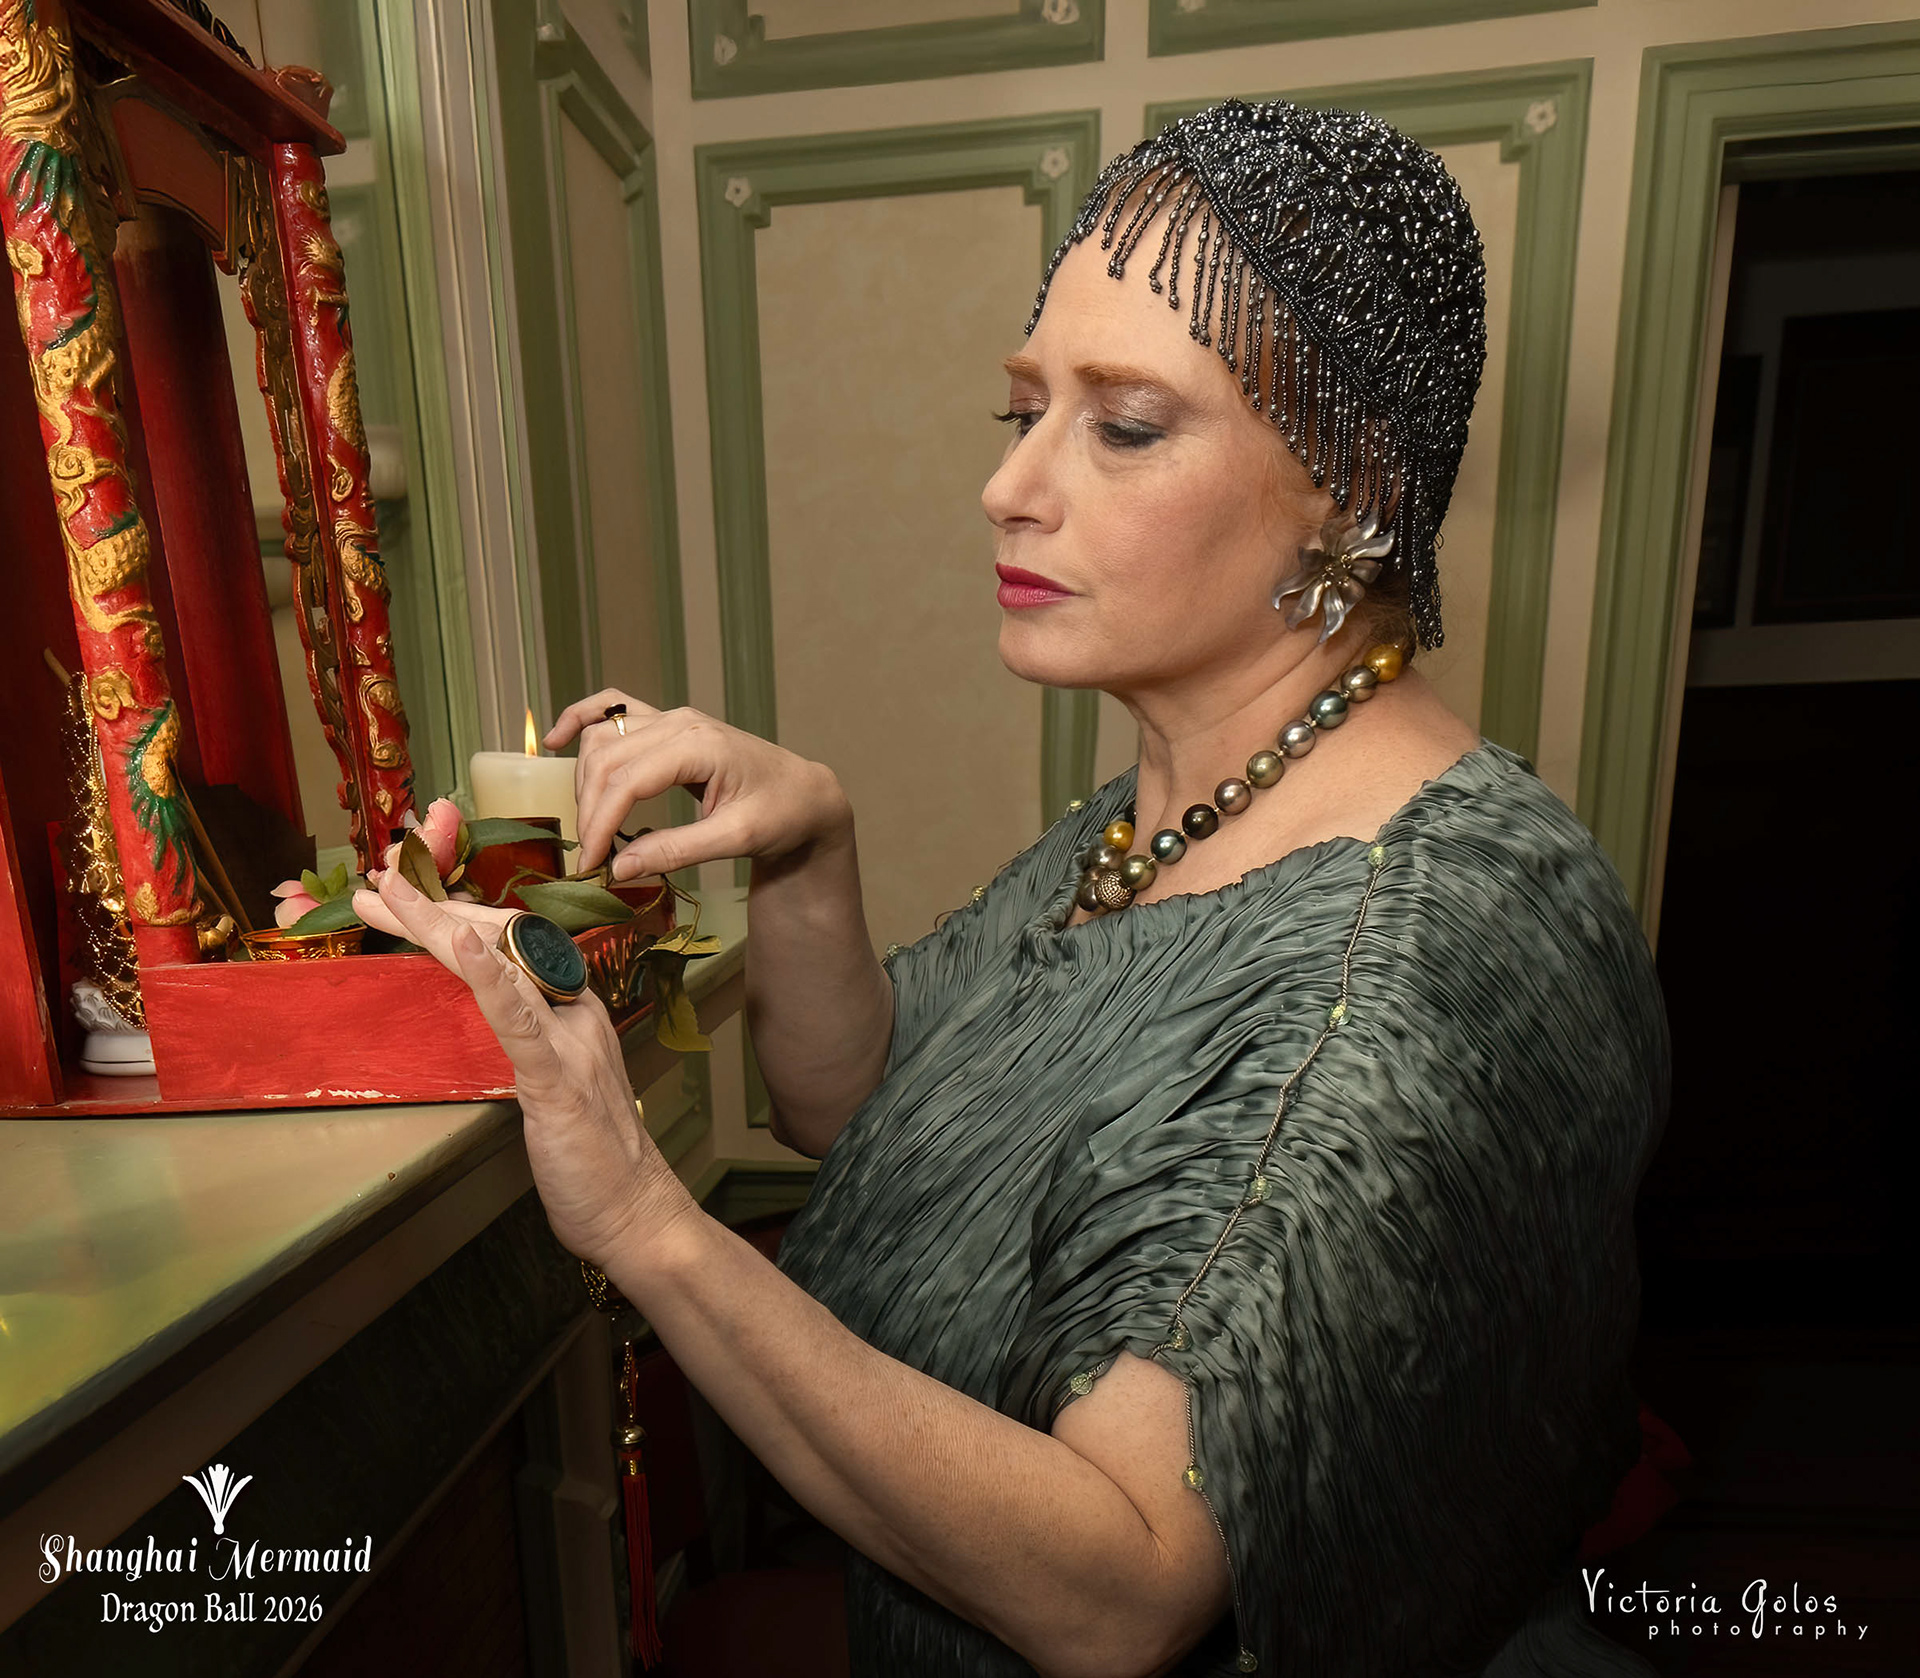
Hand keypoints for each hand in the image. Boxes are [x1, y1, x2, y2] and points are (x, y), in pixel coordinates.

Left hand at [353, 870, 700, 1270]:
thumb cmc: (592, 1157)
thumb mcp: (553, 1083)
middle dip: (435, 907)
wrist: (637, 1211)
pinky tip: (460, 946)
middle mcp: (575, 1012)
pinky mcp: (558, 1081)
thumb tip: (481, 1017)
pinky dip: (488, 979)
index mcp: (574, 1009)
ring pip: (503, 966)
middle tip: (379, 882)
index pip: (513, 942)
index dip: (459, 911)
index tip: (408, 892)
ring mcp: (570, 1043)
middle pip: (503, 940)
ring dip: (442, 925)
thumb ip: (524, 1042)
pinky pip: (518, 1022)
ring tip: (394, 894)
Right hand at [546, 691, 850, 879]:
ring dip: (584, 780)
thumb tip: (618, 869)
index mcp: (699, 746)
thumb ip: (677, 851)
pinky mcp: (667, 725)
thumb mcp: (737, 839)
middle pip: (606, 759)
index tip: (590, 864)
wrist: (804, 795)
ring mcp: (671, 718)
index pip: (628, 781)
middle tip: (590, 857)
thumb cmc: (780, 814)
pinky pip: (613, 709)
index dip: (600, 823)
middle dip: (590, 809)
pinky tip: (557, 741)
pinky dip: (582, 719)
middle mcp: (679, 723)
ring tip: (590, 827)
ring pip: (603, 738)